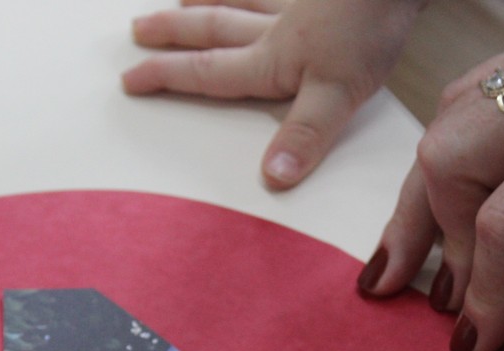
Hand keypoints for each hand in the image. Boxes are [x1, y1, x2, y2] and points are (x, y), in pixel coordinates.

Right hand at [122, 0, 425, 188]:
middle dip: (172, 34)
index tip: (131, 80)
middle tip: (137, 30)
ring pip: (237, 0)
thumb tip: (270, 179)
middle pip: (212, 29)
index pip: (207, 74)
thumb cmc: (371, 26)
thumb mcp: (339, 94)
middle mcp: (274, 29)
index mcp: (271, 62)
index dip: (166, 76)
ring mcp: (295, 3)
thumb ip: (304, 136)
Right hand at [360, 0, 503, 350]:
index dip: (485, 294)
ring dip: (423, 205)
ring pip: (441, 129)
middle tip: (447, 306)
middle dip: (439, 245)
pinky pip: (462, 108)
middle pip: (450, 163)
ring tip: (407, 270)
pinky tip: (441, 214)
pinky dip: (442, 167)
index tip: (478, 343)